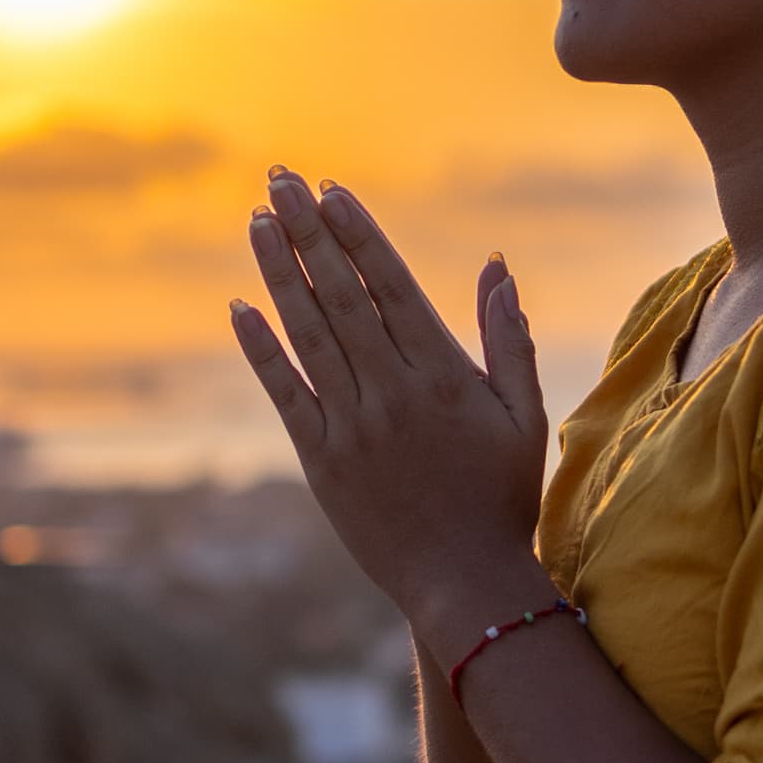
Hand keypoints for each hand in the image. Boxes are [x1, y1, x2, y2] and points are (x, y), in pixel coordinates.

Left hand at [228, 167, 554, 644]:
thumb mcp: (522, 414)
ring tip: (256, 220)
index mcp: (443, 375)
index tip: (331, 189)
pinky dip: (261, 349)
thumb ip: (507, 338)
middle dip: (308, 231)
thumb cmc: (502, 496)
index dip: (357, 233)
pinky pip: (285, 393)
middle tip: (278, 178)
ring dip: (279, 272)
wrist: (463, 583)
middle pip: (341, 295)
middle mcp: (392, 393)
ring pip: (308, 333)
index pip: (390, 285)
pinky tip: (240, 306)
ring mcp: (352, 427)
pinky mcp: (321, 461)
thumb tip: (497, 265)